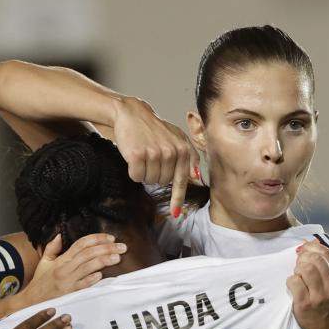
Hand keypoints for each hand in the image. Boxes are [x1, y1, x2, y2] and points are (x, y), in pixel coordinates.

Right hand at [19, 234, 125, 308]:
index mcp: (61, 260)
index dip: (97, 239)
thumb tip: (59, 235)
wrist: (31, 302)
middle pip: (88, 254)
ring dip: (104, 260)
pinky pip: (83, 285)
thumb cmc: (40, 282)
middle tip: (121, 246)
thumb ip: (52, 248)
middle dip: (106, 248)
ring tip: (117, 257)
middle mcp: (65, 269)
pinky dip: (93, 279)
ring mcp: (68, 282)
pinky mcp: (70, 294)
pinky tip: (102, 274)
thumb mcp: (44, 262)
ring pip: (89, 267)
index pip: (81, 244)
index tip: (110, 238)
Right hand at [111, 97, 201, 215]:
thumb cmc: (153, 129)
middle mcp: (171, 152)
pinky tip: (134, 157)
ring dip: (143, 172)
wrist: (132, 114)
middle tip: (150, 157)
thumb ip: (188, 156)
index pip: (181, 180)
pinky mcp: (138, 155)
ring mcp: (155, 154)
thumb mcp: (176, 138)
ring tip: (143, 155)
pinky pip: (136, 176)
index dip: (177, 199)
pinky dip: (133, 170)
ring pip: (149, 180)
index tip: (176, 213)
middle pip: (162, 182)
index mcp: (183, 149)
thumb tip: (196, 177)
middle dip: (155, 174)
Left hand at [287, 240, 328, 328]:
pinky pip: (294, 281)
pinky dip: (290, 280)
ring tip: (297, 276)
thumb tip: (313, 241)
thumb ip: (326, 265)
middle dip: (303, 258)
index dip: (312, 248)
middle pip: (315, 259)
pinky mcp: (304, 304)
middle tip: (299, 264)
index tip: (304, 250)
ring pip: (305, 268)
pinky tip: (293, 286)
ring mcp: (319, 297)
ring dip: (297, 269)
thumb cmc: (328, 306)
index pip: (327, 254)